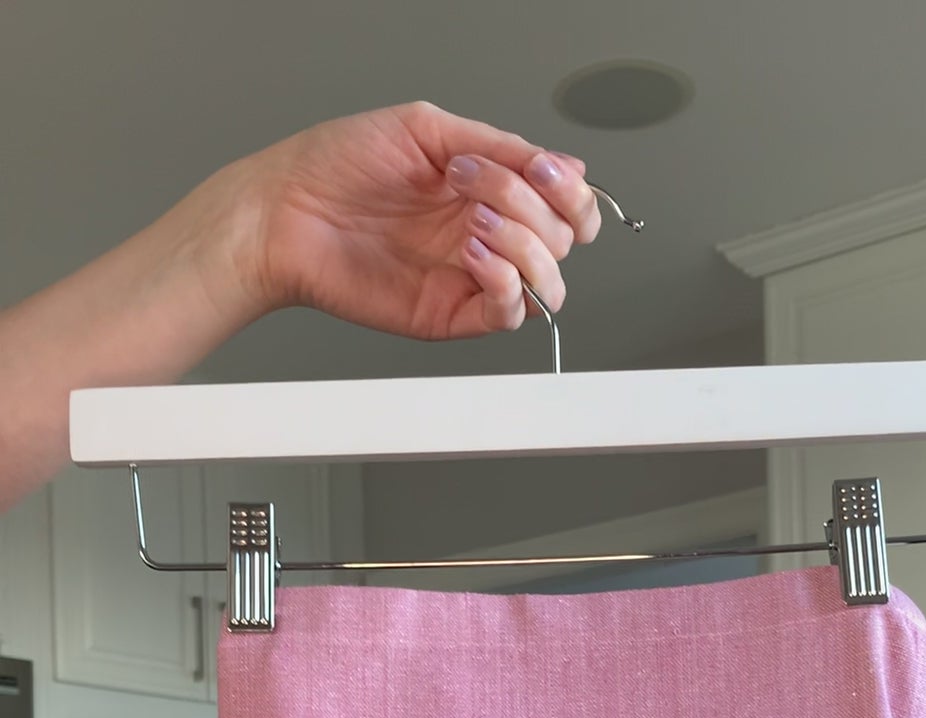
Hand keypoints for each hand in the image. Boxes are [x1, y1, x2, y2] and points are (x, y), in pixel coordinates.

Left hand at [235, 100, 602, 341]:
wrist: (286, 210)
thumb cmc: (336, 165)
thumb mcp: (427, 130)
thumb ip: (500, 146)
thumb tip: (566, 165)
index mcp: (487, 188)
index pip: (564, 204)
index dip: (573, 195)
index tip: (550, 174)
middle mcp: (485, 233)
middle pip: (561, 240)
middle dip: (534, 207)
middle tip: (477, 186)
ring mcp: (470, 276)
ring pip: (547, 281)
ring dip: (525, 245)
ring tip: (474, 222)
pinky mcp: (451, 314)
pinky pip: (508, 313)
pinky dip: (506, 282)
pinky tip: (474, 252)